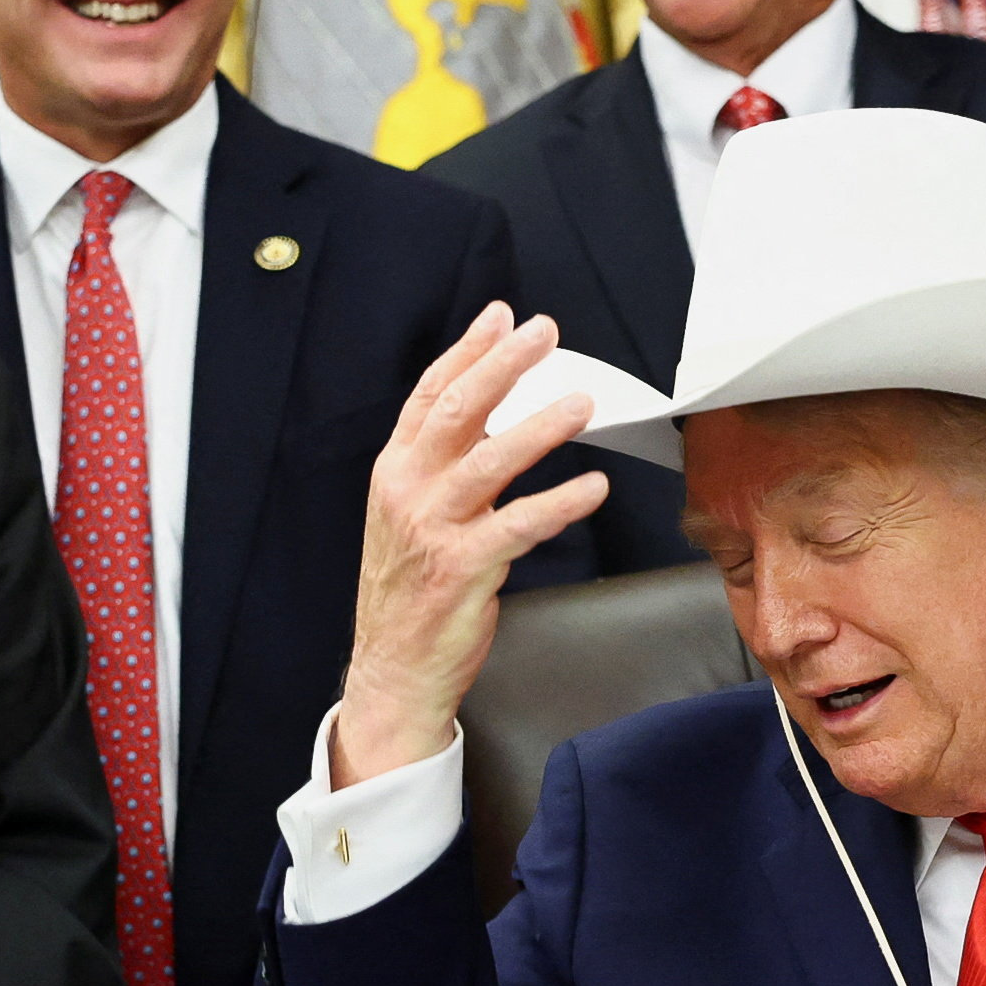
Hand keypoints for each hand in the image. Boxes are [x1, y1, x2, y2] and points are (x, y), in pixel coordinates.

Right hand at [333, 305, 604, 788]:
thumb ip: (446, 467)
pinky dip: (559, 503)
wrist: (393, 667)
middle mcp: (407, 493)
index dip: (467, 352)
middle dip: (501, 366)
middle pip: (455, 413)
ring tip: (579, 403)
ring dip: (538, 428)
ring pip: (487, 462)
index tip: (500, 318)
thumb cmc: (412, 592)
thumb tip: (491, 416)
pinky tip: (592, 486)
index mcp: (395, 473)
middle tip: (542, 333)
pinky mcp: (462, 568)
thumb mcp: (415, 516)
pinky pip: (518, 525)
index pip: (429, 397)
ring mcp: (431, 529)